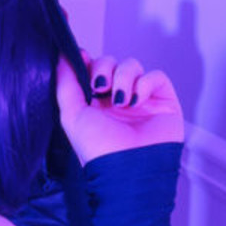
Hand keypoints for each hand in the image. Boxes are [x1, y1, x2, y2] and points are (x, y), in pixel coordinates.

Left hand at [56, 53, 183, 165]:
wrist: (129, 168)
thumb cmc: (99, 149)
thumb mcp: (72, 116)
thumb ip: (65, 84)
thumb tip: (62, 57)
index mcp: (94, 103)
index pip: (92, 69)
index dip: (88, 62)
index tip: (82, 59)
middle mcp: (116, 99)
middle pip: (111, 63)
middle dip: (104, 69)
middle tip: (100, 87)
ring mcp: (141, 99)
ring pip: (132, 66)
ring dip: (123, 77)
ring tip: (120, 101)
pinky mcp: (163, 101)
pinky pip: (156, 76)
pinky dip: (145, 84)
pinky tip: (136, 101)